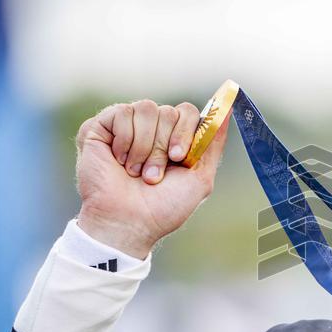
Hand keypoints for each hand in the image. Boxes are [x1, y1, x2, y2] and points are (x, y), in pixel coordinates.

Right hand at [74, 98, 229, 257]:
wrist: (127, 223)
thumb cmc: (163, 208)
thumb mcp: (200, 177)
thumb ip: (214, 143)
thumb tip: (229, 108)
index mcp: (174, 139)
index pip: (188, 112)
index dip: (187, 131)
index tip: (179, 157)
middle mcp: (152, 129)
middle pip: (169, 111)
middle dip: (163, 146)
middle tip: (154, 175)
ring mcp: (127, 126)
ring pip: (146, 108)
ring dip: (145, 147)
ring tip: (136, 171)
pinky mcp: (101, 127)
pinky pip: (122, 112)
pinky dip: (125, 140)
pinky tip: (119, 160)